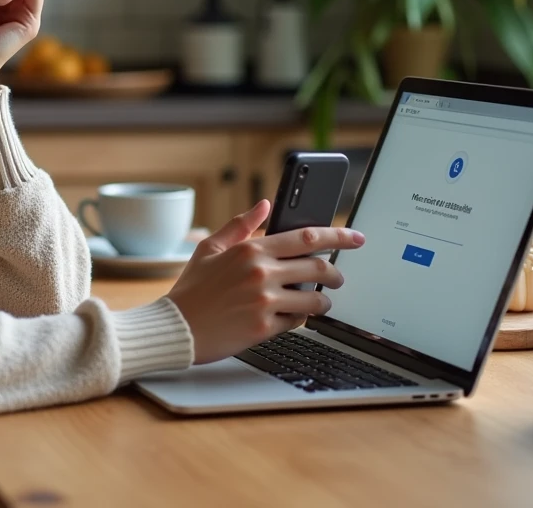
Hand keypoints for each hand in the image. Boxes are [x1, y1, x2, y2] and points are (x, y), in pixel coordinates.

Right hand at [166, 200, 364, 364]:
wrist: (176, 328)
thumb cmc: (192, 289)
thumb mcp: (209, 249)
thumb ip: (239, 224)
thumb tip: (264, 204)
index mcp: (250, 249)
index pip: (306, 237)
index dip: (338, 236)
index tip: (356, 238)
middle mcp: (261, 273)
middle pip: (318, 268)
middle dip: (335, 274)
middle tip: (338, 278)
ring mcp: (264, 301)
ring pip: (314, 299)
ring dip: (323, 301)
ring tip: (319, 302)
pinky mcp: (263, 328)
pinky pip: (297, 322)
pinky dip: (300, 318)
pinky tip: (292, 316)